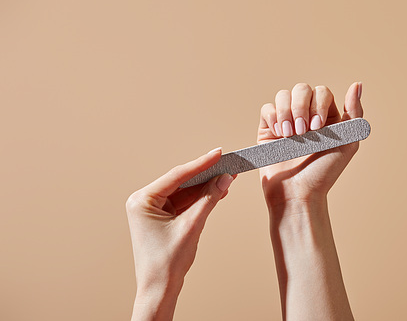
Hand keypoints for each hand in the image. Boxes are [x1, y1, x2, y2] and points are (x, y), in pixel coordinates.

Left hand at [126, 148, 234, 319]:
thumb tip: (224, 179)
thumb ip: (209, 199)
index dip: (201, 164)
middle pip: (181, 182)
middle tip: (226, 164)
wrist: (160, 289)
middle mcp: (145, 202)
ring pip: (185, 192)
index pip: (177, 176)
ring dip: (206, 186)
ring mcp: (154, 210)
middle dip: (206, 175)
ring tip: (227, 177)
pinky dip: (201, 198)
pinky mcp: (163, 217)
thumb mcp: (191, 226)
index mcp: (142, 200)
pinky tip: (218, 191)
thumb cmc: (166, 263)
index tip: (218, 154)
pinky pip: (185, 202)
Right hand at [258, 83, 362, 319]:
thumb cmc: (324, 173)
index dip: (318, 104)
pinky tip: (279, 135)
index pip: (322, 92)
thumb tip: (358, 84)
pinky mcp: (268, 130)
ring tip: (289, 135)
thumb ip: (355, 113)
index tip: (318, 128)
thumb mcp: (348, 143)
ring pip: (283, 95)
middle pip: (301, 89)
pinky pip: (267, 109)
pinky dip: (273, 117)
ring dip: (286, 113)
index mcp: (327, 117)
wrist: (297, 193)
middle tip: (302, 133)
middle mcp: (306, 116)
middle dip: (300, 108)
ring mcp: (286, 122)